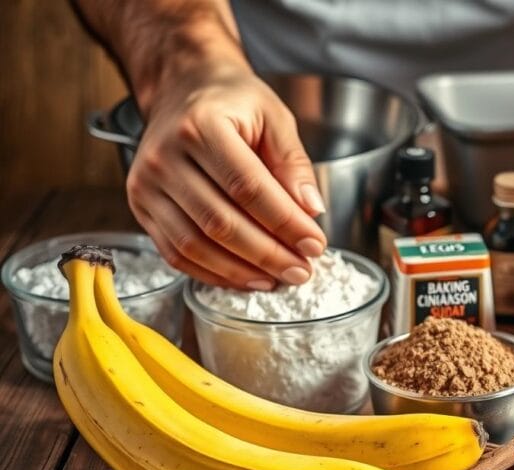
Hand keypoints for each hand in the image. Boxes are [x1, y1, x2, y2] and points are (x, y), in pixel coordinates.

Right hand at [126, 62, 326, 288]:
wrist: (182, 89)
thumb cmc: (232, 102)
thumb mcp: (275, 117)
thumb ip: (294, 163)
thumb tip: (311, 210)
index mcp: (201, 126)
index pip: (248, 188)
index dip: (285, 223)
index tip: (315, 244)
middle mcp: (165, 156)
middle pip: (221, 223)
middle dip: (268, 255)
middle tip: (302, 271)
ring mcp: (146, 184)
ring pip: (195, 245)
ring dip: (242, 271)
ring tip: (278, 279)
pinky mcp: (140, 206)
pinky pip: (175, 252)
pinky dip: (213, 273)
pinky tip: (246, 277)